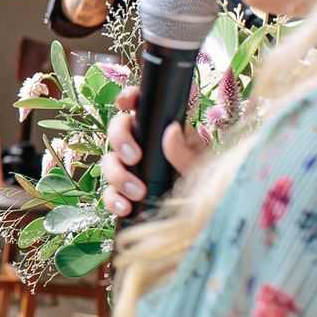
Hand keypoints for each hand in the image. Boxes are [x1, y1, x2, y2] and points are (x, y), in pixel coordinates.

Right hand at [100, 84, 204, 216]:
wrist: (204, 218)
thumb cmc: (208, 187)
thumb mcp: (202, 168)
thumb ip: (186, 152)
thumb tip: (172, 130)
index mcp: (163, 131)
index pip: (142, 108)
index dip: (129, 98)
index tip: (125, 102)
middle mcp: (143, 146)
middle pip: (117, 131)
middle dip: (120, 141)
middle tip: (134, 158)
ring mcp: (132, 170)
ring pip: (109, 162)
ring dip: (117, 175)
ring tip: (136, 191)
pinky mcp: (125, 193)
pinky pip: (109, 193)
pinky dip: (113, 199)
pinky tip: (125, 207)